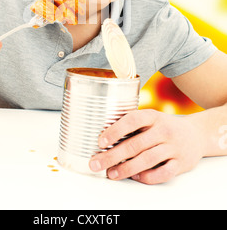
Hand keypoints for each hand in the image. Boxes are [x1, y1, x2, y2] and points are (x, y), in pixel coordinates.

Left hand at [89, 109, 205, 184]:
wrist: (196, 134)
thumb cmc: (165, 126)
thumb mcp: (151, 118)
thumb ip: (133, 124)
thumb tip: (104, 135)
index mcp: (153, 116)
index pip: (132, 120)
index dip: (115, 130)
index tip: (100, 141)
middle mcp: (163, 130)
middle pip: (135, 144)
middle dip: (112, 155)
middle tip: (96, 163)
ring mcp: (173, 147)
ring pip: (147, 160)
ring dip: (126, 168)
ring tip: (111, 173)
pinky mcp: (180, 163)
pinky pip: (162, 173)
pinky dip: (147, 176)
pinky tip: (135, 177)